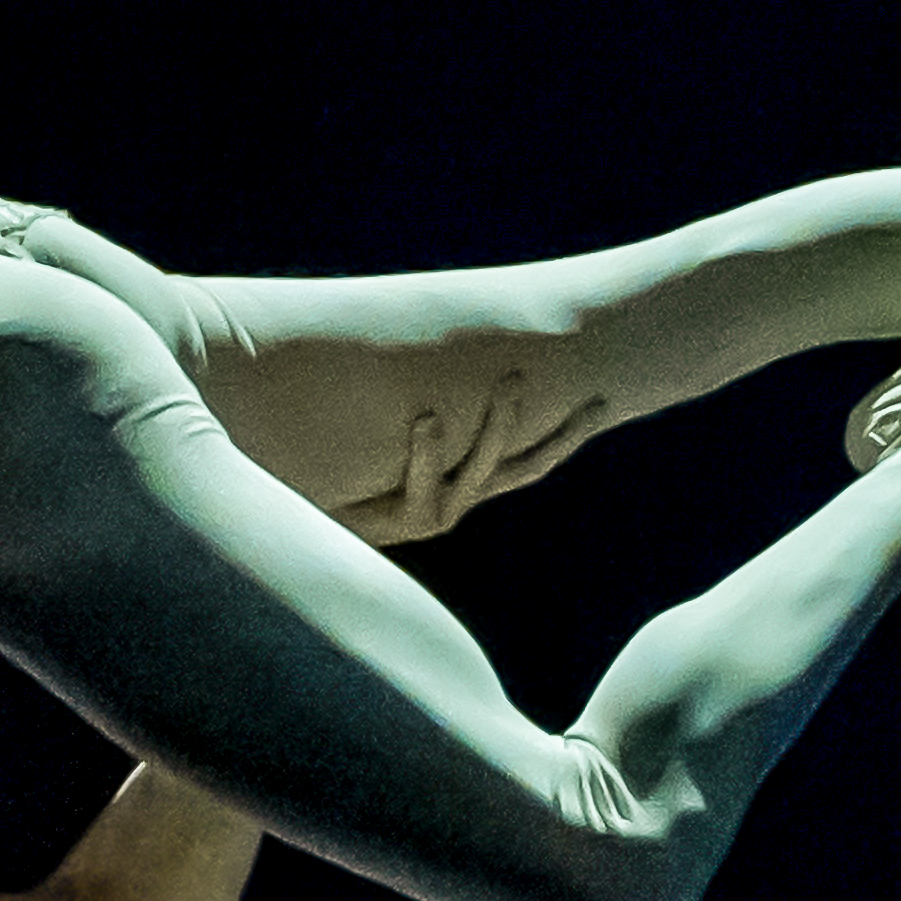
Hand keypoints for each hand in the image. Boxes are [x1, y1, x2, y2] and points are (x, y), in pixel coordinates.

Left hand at [336, 373, 606, 545]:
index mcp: (457, 486)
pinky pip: (423, 485)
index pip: (527, 460)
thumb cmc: (335, 484)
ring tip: (511, 382)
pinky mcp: (401, 524)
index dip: (566, 435)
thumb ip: (405, 422)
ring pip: (481, 471)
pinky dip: (426, 451)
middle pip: (524, 468)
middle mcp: (453, 503)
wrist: (297, 536)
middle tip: (591, 393)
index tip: (603, 402)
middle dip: (562, 435)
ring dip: (499, 425)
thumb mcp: (377, 452)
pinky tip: (428, 416)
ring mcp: (431, 515)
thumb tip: (424, 364)